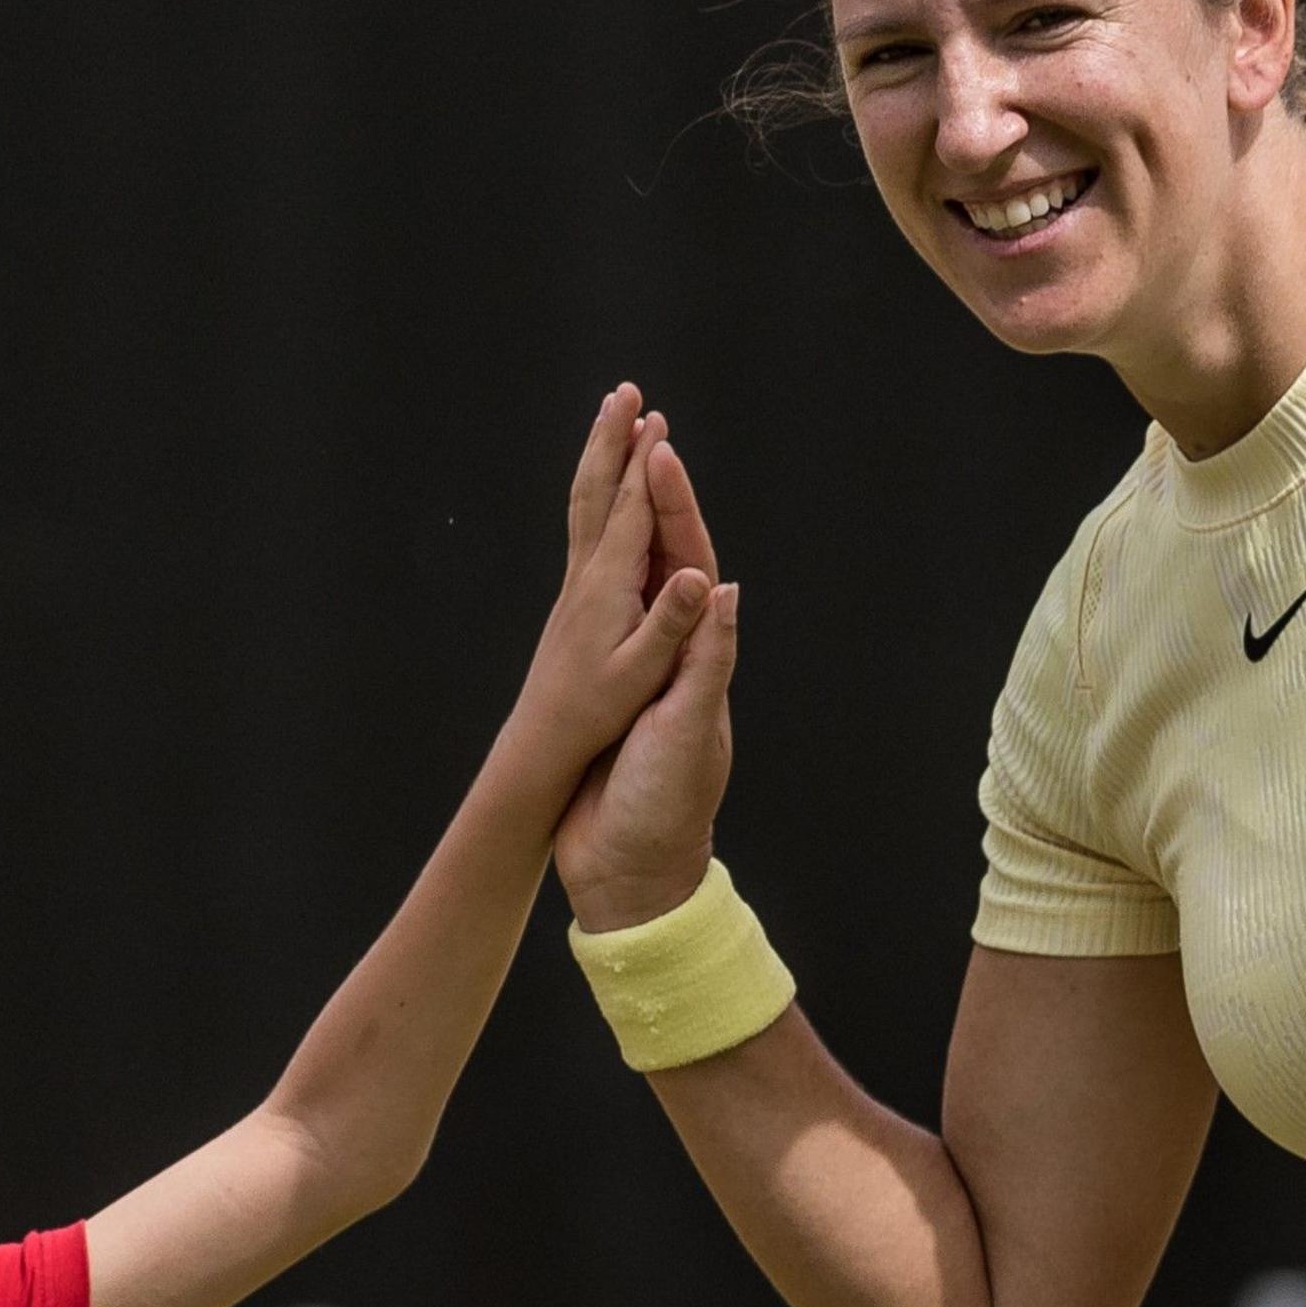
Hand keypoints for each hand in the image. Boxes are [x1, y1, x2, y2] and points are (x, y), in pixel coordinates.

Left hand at [505, 386, 717, 783]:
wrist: (541, 738)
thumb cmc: (595, 711)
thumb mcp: (643, 673)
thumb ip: (674, 622)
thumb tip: (704, 575)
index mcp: (609, 586)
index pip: (633, 511)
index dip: (648, 465)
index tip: (657, 421)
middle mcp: (588, 573)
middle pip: (601, 488)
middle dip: (614, 438)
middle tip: (625, 393)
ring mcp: (578, 580)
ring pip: (587, 500)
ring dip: (601, 454)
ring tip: (610, 417)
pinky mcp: (577, 593)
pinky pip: (585, 523)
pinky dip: (596, 487)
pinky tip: (600, 481)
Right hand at [555, 408, 734, 930]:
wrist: (630, 876)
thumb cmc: (663, 809)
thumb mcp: (687, 733)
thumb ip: (704, 663)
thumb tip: (720, 587)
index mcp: (701, 661)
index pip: (691, 564)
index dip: (676, 507)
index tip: (658, 450)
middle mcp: (680, 659)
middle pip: (669, 559)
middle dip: (656, 496)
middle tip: (639, 430)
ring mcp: (648, 676)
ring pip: (640, 583)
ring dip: (631, 528)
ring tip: (616, 473)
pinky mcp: (616, 698)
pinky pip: (612, 622)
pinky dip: (603, 580)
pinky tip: (585, 560)